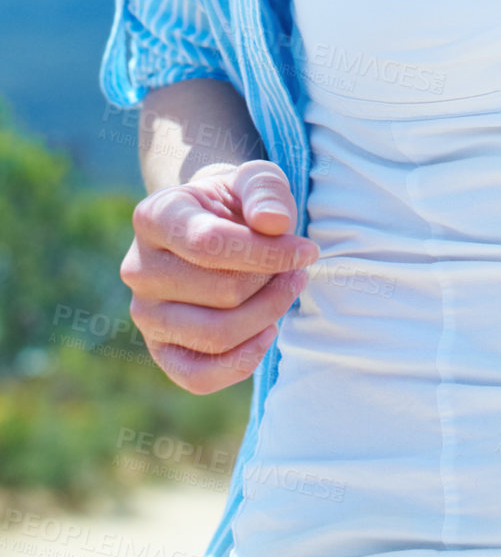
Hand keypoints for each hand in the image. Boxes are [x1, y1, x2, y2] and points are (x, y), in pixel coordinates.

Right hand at [120, 159, 318, 394]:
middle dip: (273, 282)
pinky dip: (242, 362)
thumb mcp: (255, 179)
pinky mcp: (159, 351)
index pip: (210, 243)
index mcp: (154, 217)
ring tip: (287, 290)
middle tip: (296, 268)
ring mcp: (145, 314)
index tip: (307, 251)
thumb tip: (275, 223)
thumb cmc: (237, 203)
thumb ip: (265, 190)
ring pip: (216, 335)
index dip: (269, 252)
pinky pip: (199, 377)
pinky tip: (267, 331)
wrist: (215, 227)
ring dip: (267, 315)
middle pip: (222, 292)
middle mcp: (138, 268)